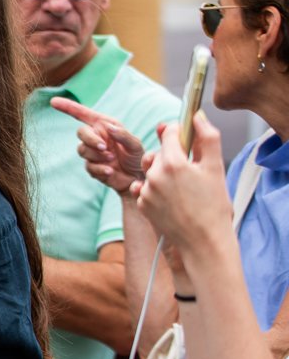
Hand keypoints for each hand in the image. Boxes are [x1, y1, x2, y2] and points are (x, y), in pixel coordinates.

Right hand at [52, 96, 148, 193]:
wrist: (137, 179)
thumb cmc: (137, 158)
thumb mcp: (135, 145)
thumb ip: (123, 135)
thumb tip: (109, 127)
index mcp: (105, 126)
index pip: (83, 114)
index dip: (68, 107)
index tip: (53, 102)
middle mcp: (96, 137)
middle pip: (81, 133)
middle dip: (91, 140)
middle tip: (104, 148)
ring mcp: (92, 153)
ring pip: (83, 150)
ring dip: (97, 155)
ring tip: (112, 160)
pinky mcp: (92, 167)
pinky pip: (89, 166)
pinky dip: (100, 169)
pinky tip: (110, 171)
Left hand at [132, 115, 232, 255]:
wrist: (204, 241)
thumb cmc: (214, 206)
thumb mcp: (216, 168)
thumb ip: (207, 138)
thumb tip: (197, 117)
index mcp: (172, 162)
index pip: (169, 132)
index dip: (180, 132)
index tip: (187, 137)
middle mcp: (153, 175)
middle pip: (159, 152)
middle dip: (172, 156)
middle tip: (190, 171)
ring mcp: (145, 191)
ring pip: (151, 170)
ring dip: (163, 173)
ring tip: (182, 188)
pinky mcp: (142, 204)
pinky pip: (146, 187)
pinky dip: (156, 189)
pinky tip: (172, 199)